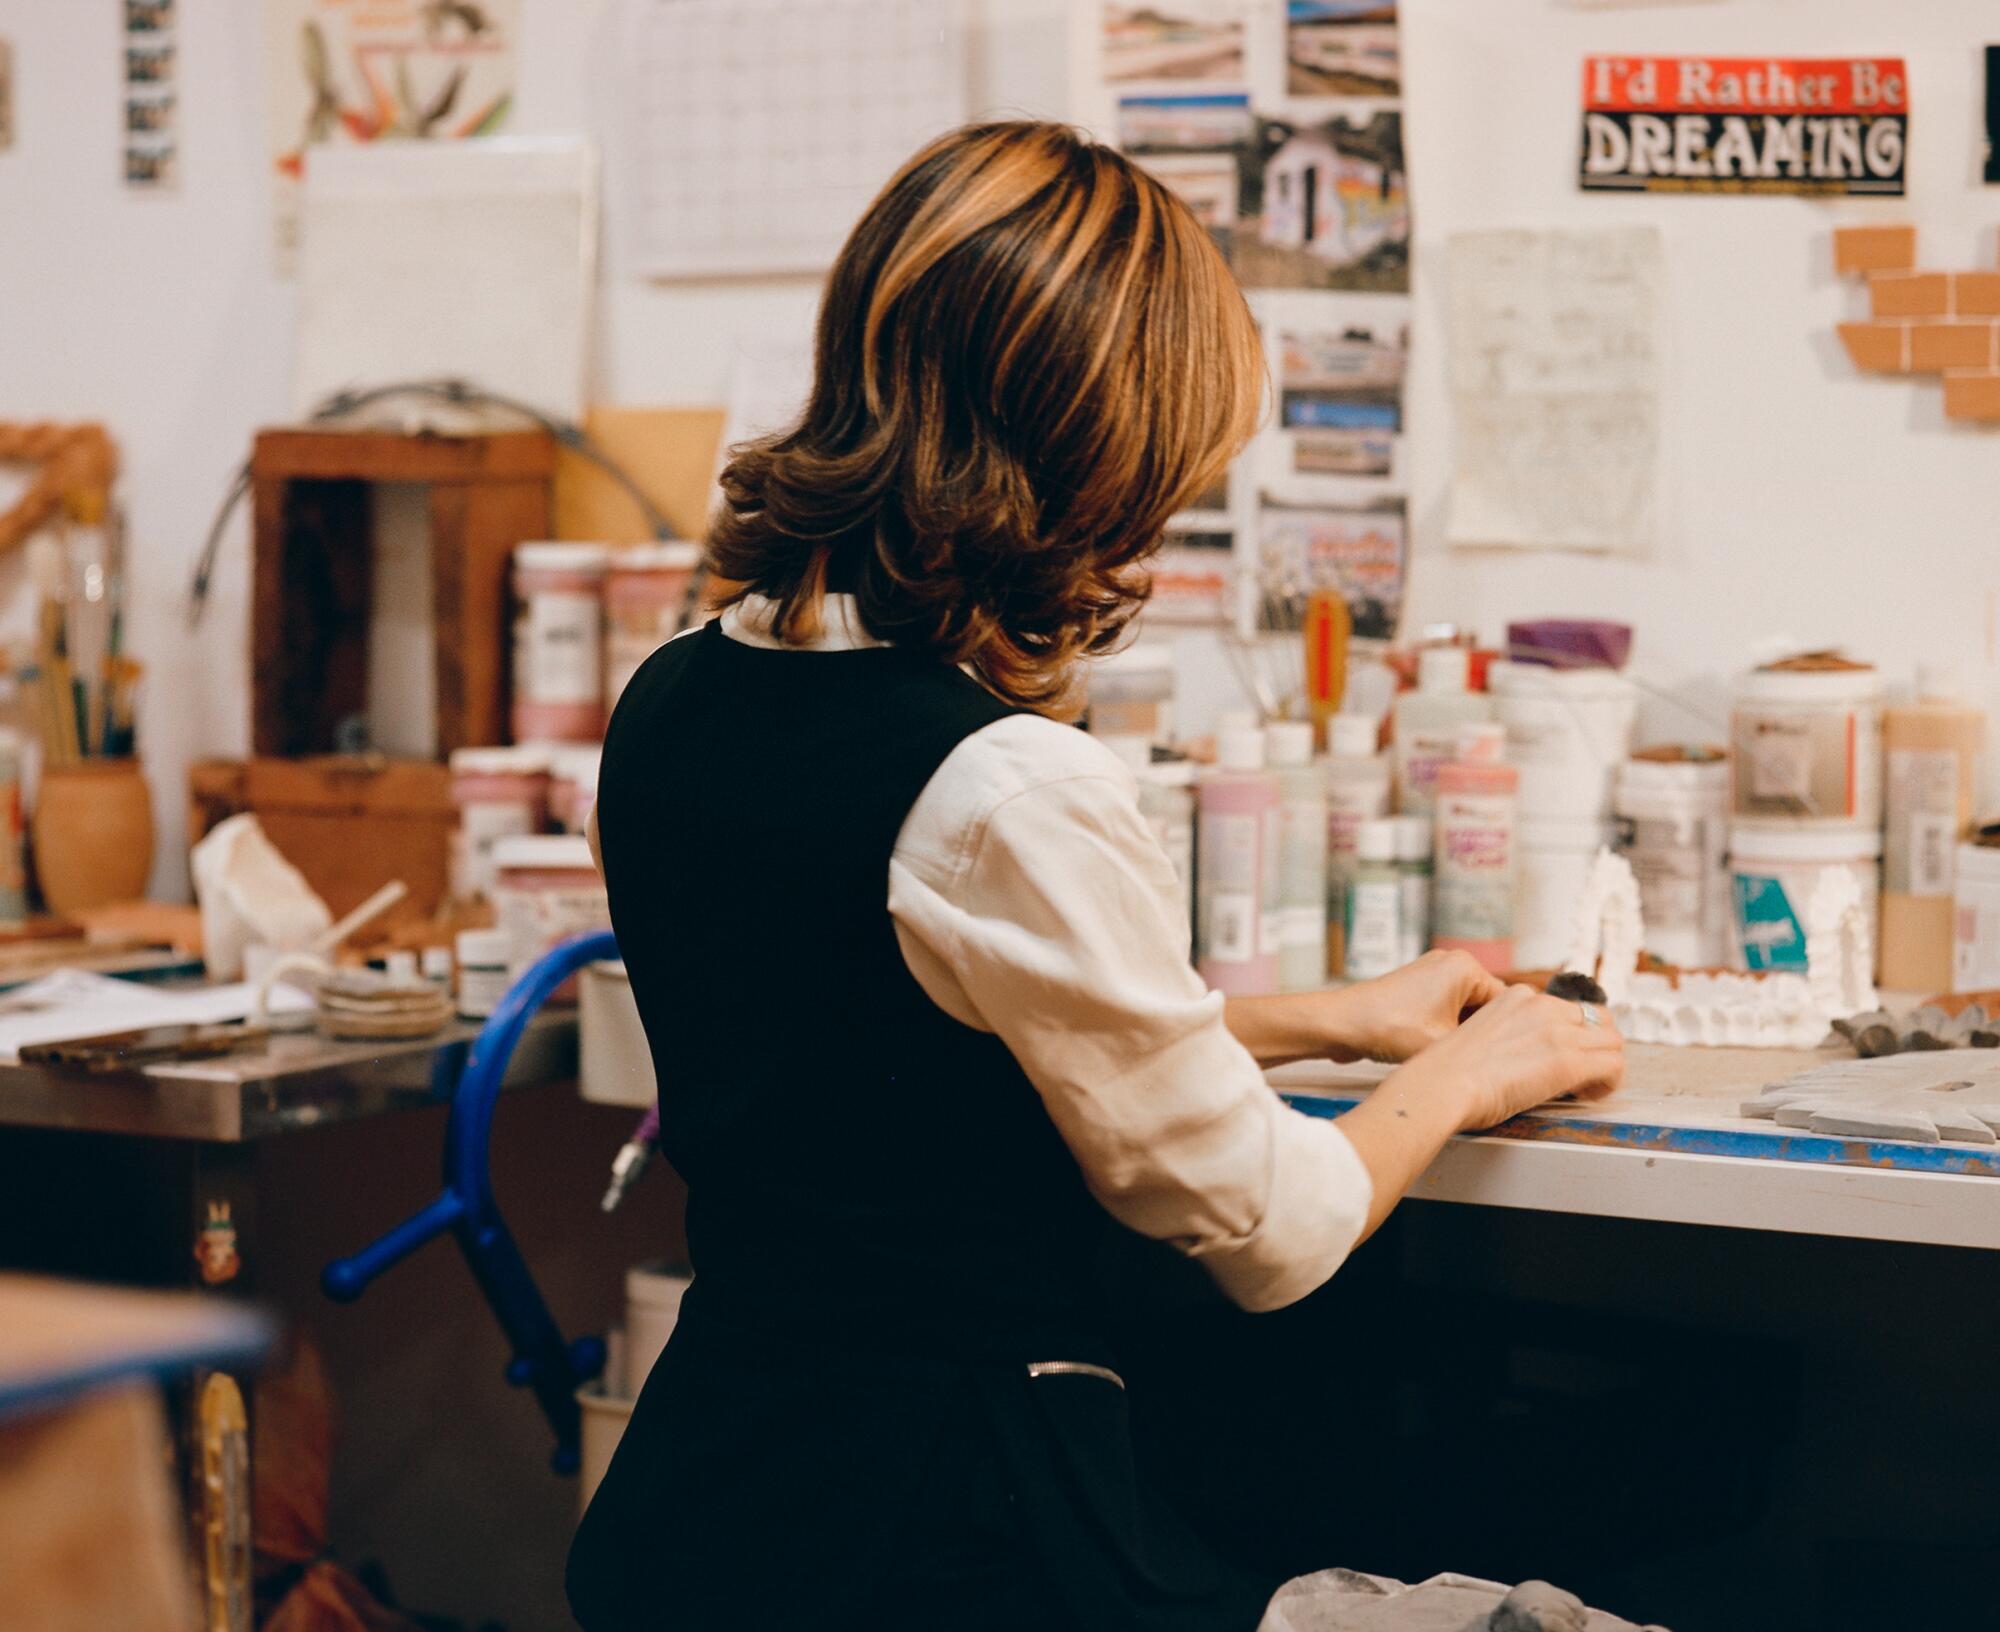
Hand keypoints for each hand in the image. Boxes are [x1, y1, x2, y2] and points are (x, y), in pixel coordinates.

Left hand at [1336, 950, 1506, 1062]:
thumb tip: (1505, 1060)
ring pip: (1465, 1012)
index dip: (1506, 1035)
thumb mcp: (1445, 1044)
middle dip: (1482, 1034)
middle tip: (1483, 1063)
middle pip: (1486, 1007)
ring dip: (1462, 1034)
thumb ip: (1481, 1048)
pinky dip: (1446, 1030)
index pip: (1506, 1003)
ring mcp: (1432, 974)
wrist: (1340, 1024)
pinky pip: (1445, 1011)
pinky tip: (1442, 1053)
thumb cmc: (1388, 1028)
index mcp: (1465, 967)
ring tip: (1460, 1059)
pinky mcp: (1417, 989)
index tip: (1508, 1059)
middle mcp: (1450, 963)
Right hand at [1405, 983, 1625, 1131]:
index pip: (1565, 1007)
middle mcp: (1541, 1006)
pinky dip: (1609, 1083)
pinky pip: (1614, 1065)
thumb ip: (1503, 1035)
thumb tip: (1516, 1059)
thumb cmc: (1446, 1072)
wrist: (1440, 1084)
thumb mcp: (1476, 1035)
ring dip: (1606, 1063)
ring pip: (1613, 1040)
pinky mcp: (1568, 1061)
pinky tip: (1590, 1095)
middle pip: (1597, 1018)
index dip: (1571, 1034)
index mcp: (1516, 996)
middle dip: (1596, 1044)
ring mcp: (1557, 1032)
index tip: (1561, 1054)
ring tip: (1588, 1086)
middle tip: (1585, 1070)